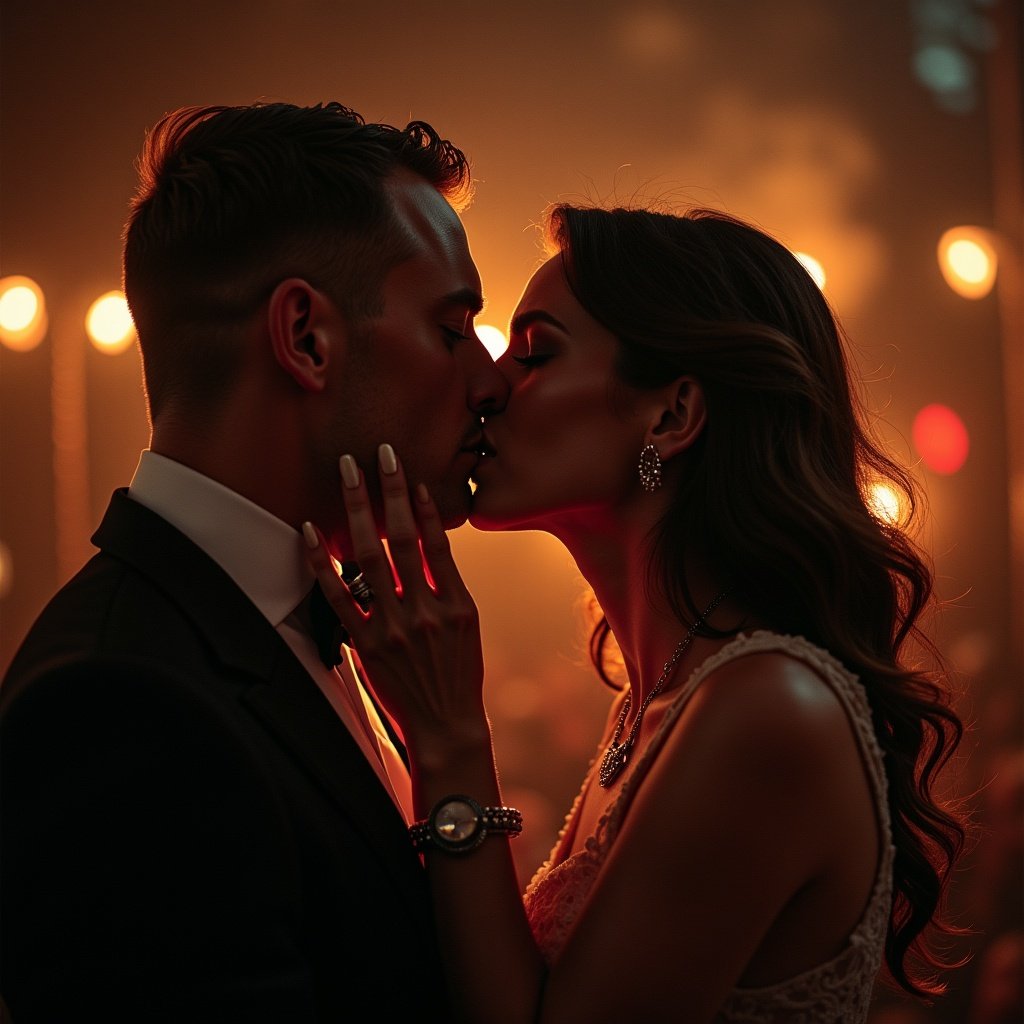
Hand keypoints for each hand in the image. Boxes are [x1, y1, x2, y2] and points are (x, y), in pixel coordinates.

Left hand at [302, 444, 487, 759]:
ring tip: (347, 473)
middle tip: (377, 452)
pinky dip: (323, 561)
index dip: (420, 503)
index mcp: (457, 603)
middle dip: (388, 491)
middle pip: (401, 538)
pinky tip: (312, 530)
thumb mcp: (469, 627)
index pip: (436, 541)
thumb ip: (448, 585)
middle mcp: (425, 610)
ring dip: (357, 510)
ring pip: (369, 557)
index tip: (407, 473)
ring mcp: (393, 627)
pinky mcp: (366, 645)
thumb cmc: (459, 675)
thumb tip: (426, 543)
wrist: (446, 727)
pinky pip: (339, 596)